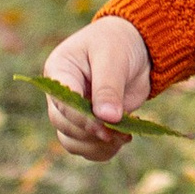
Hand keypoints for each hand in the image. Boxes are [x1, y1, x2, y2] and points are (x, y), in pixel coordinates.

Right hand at [40, 17, 152, 162]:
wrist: (136, 47)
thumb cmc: (118, 43)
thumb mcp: (113, 58)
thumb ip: (108, 87)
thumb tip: (108, 118)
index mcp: (58, 71)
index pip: (62, 102)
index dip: (82, 119)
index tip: (106, 128)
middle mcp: (60, 94)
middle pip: (64, 125)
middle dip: (91, 133)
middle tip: (120, 133)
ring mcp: (72, 111)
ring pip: (72, 141)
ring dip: (96, 145)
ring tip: (123, 137)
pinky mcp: (88, 124)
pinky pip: (86, 147)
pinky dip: (102, 150)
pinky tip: (121, 141)